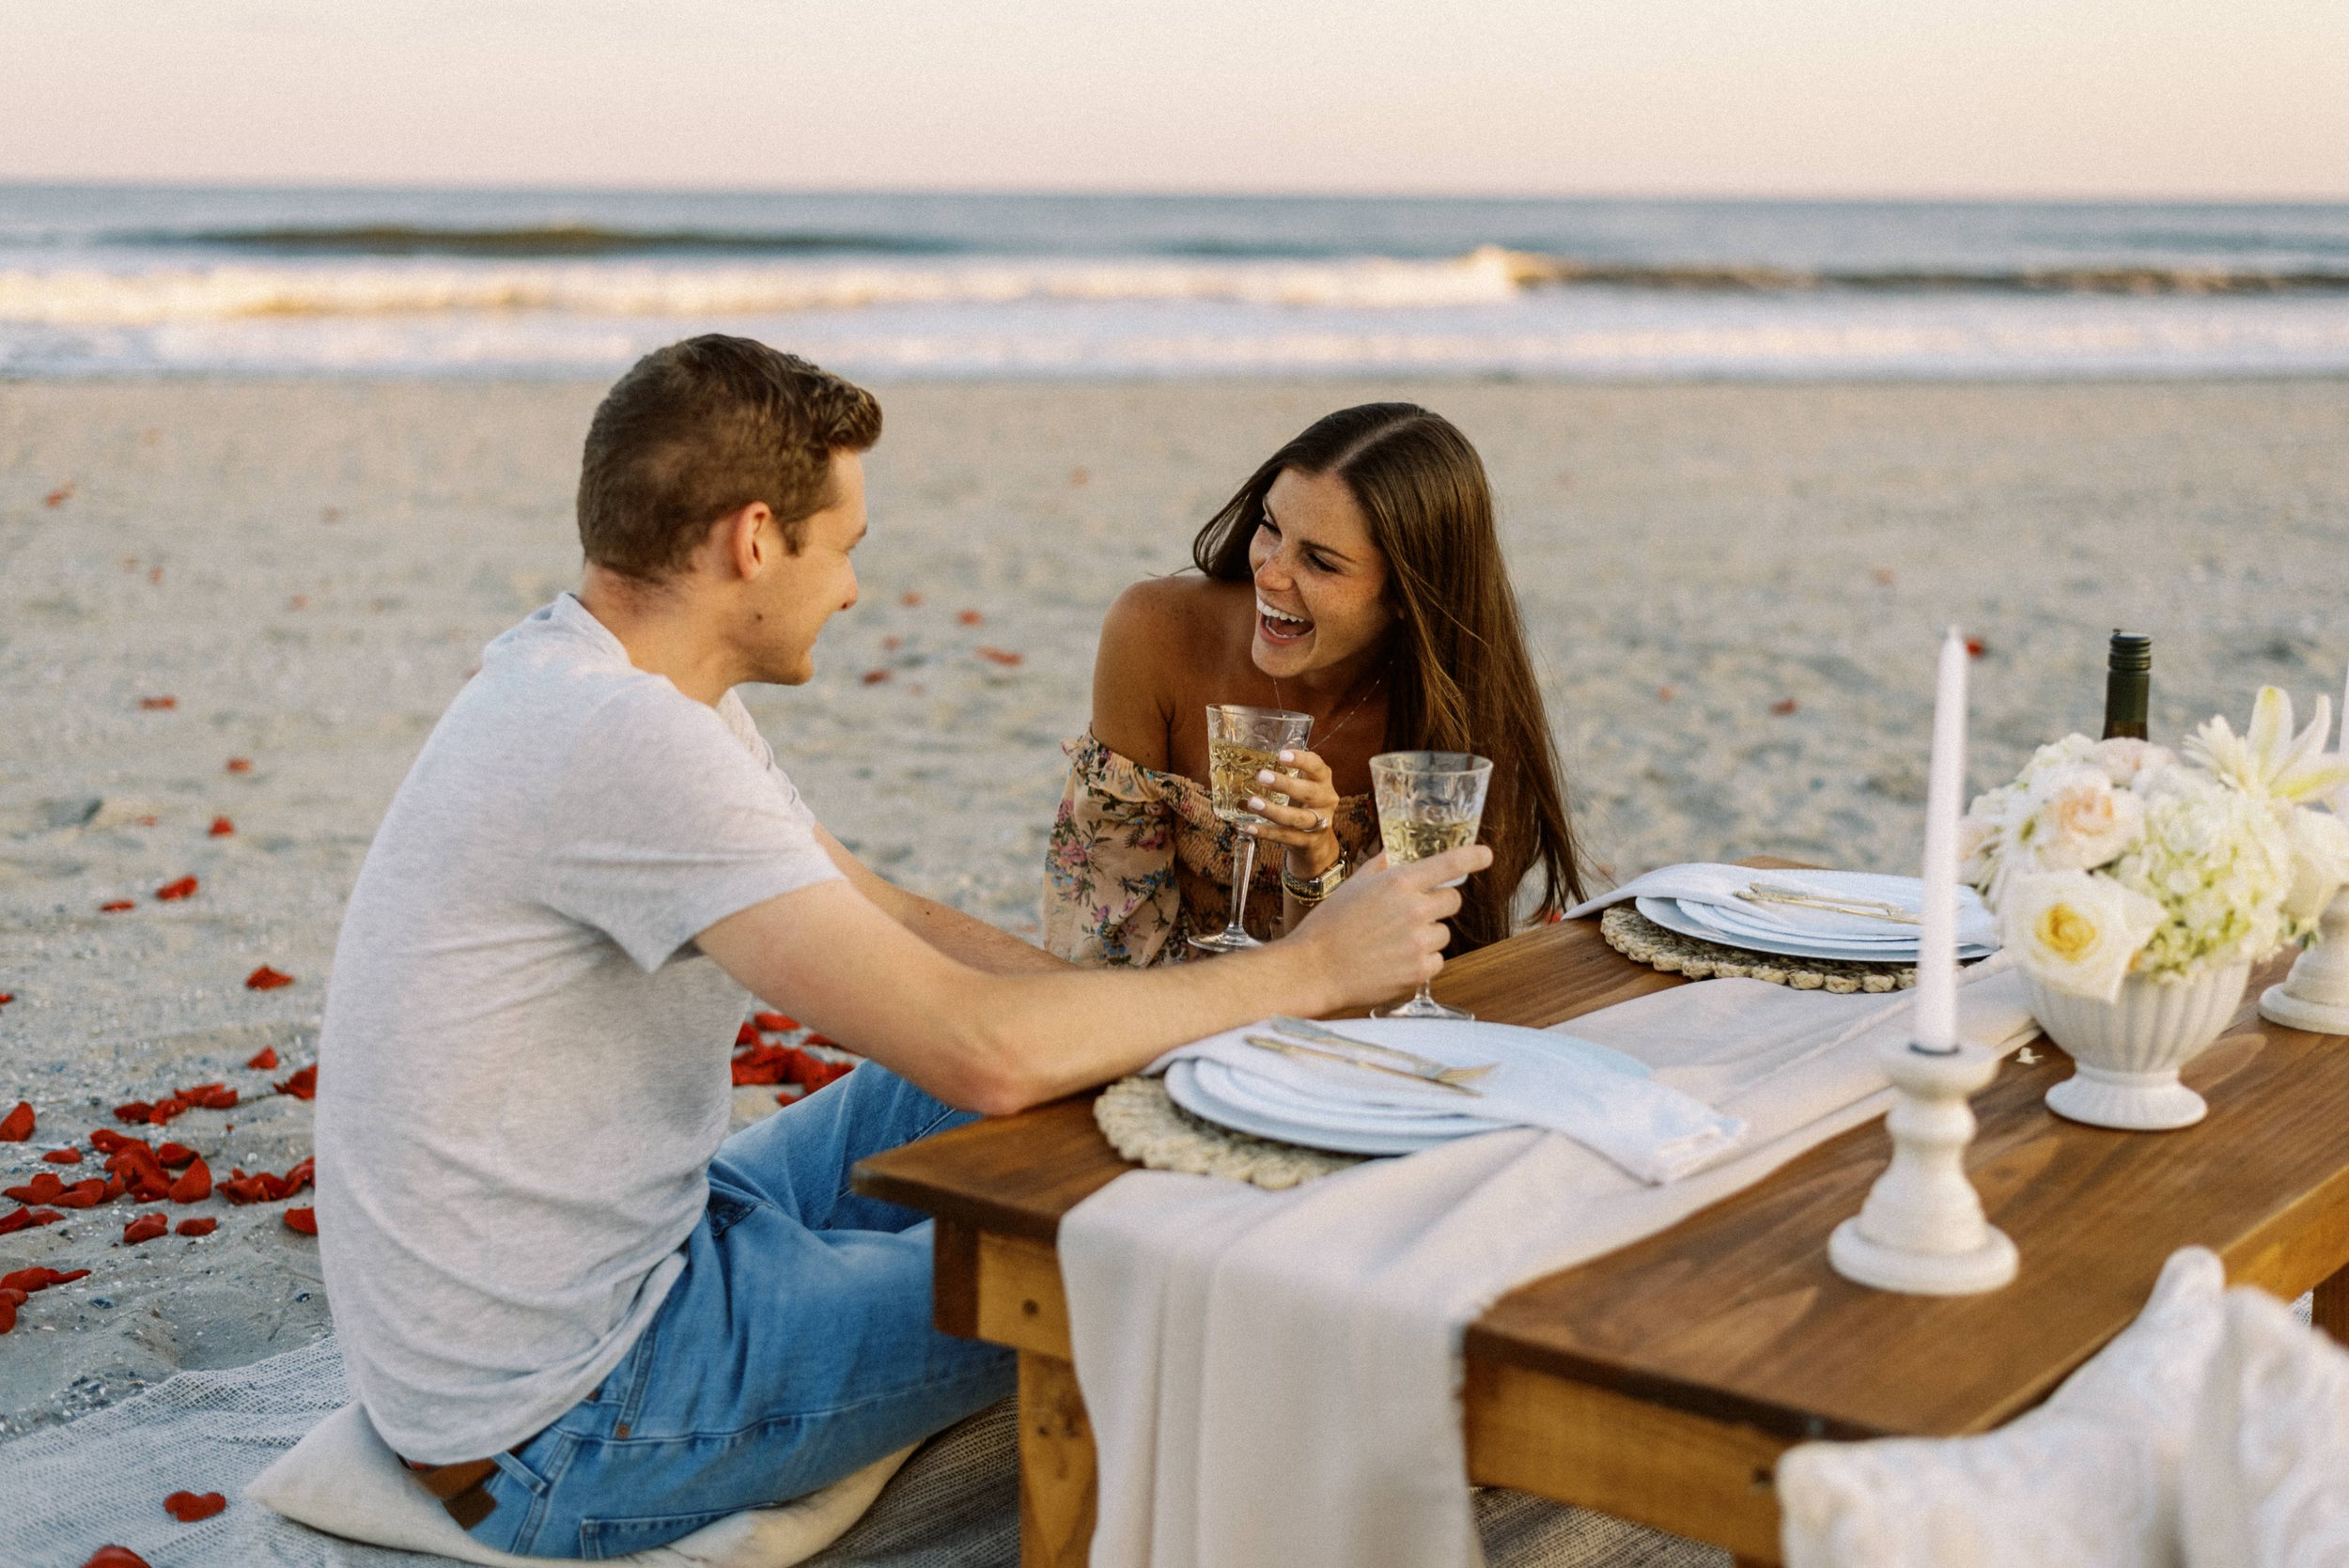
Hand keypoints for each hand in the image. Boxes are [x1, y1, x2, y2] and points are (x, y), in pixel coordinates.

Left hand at [1242, 747, 1343, 877]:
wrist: (1317, 840)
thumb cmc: (1303, 803)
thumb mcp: (1301, 783)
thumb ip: (1284, 772)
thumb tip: (1248, 761)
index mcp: (1323, 780)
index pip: (1316, 766)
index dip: (1301, 760)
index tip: (1281, 755)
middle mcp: (1325, 800)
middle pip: (1308, 792)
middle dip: (1285, 784)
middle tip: (1261, 776)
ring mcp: (1320, 823)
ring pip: (1296, 818)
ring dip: (1272, 810)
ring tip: (1252, 802)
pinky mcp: (1308, 841)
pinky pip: (1286, 836)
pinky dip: (1266, 832)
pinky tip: (1249, 827)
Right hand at [1287, 845, 1490, 1010]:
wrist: (1314, 969)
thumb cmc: (1329, 925)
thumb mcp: (1353, 885)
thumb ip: (1381, 867)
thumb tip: (1396, 854)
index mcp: (1399, 883)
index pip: (1449, 864)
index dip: (1472, 857)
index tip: (1486, 855)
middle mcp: (1415, 909)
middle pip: (1453, 901)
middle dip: (1437, 905)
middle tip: (1412, 914)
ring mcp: (1419, 942)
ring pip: (1444, 933)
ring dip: (1427, 935)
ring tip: (1393, 942)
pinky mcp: (1420, 970)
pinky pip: (1436, 959)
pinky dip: (1421, 960)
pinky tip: (1394, 961)